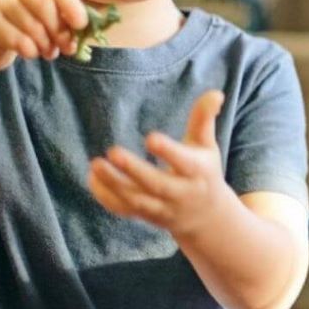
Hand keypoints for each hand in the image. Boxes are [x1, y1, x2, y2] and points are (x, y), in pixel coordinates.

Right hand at [0, 0, 88, 71]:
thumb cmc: (22, 23)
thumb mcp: (46, 14)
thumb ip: (65, 16)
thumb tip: (86, 29)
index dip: (72, 6)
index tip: (81, 25)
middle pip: (44, 5)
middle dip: (60, 30)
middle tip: (68, 48)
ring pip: (33, 25)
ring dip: (47, 44)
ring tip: (48, 51)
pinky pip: (19, 40)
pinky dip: (31, 51)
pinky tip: (31, 52)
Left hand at [88, 90, 233, 237]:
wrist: (206, 216)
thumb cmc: (204, 170)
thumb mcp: (207, 145)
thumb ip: (205, 119)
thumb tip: (215, 93)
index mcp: (197, 172)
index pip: (184, 163)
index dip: (168, 151)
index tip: (150, 138)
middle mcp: (180, 193)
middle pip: (156, 185)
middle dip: (134, 170)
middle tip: (112, 152)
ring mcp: (162, 208)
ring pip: (137, 200)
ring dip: (114, 184)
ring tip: (95, 164)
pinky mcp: (146, 216)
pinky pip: (124, 210)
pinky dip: (106, 198)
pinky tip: (93, 177)